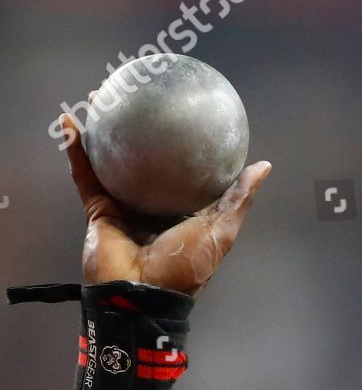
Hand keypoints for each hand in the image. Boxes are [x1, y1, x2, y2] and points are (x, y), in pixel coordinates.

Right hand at [60, 112, 270, 295]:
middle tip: (136, 94)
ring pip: (111, 160)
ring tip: (100, 98)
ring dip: (102, 130)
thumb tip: (262, 166)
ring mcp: (124, 205)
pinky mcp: (98, 210)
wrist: (142, 295)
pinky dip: (76, 150)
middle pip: (144, 158)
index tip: (180, 111)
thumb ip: (238, 198)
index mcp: (182, 209)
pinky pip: (85, 174)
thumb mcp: (221, 231)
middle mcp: (153, 204)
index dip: (181, 141)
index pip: (182, 167)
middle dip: (138, 127)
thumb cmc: (186, 267)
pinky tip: (70, 123)